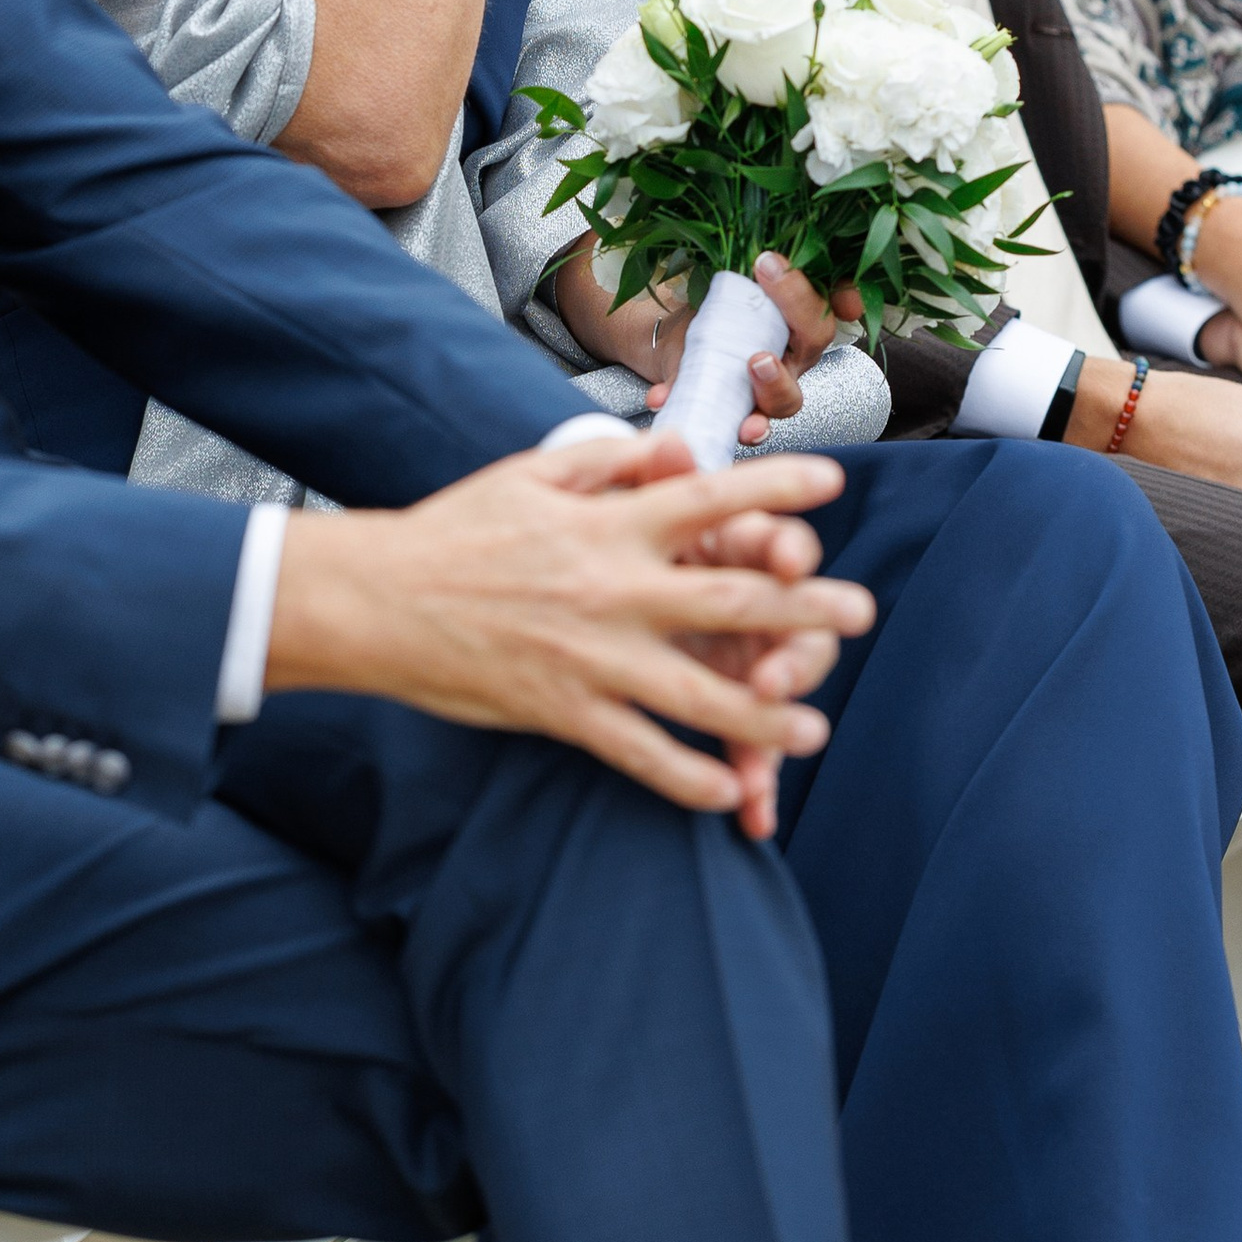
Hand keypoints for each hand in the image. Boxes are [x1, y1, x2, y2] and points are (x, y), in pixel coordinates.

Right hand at [267, 437, 875, 835]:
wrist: (378, 599)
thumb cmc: (457, 531)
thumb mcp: (533, 474)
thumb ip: (613, 463)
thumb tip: (680, 450)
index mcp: (609, 525)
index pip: (710, 501)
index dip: (776, 491)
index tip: (834, 485)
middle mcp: (612, 589)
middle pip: (731, 599)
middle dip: (806, 607)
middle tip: (863, 611)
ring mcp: (591, 656)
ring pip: (699, 693)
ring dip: (766, 713)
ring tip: (817, 727)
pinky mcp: (563, 711)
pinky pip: (639, 752)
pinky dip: (686, 775)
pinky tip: (726, 792)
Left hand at [551, 246, 853, 443]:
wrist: (674, 329)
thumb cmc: (722, 292)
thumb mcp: (739, 261)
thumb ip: (759, 241)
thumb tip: (753, 209)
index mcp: (802, 316)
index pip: (836, 301)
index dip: (847, 293)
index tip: (842, 282)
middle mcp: (791, 355)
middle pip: (815, 345)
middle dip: (798, 310)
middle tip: (767, 268)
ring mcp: (758, 388)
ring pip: (786, 402)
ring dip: (774, 388)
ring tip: (754, 364)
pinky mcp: (721, 407)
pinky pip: (714, 418)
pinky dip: (686, 402)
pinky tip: (663, 394)